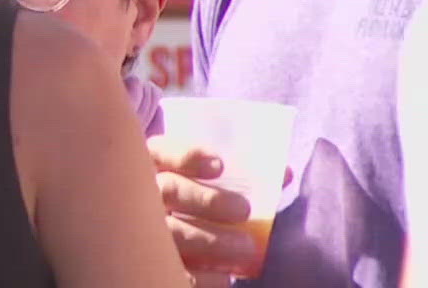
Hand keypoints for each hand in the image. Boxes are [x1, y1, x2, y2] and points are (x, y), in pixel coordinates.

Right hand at [148, 136, 259, 275]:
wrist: (168, 243)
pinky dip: (202, 274)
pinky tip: (222, 277)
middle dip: (208, 200)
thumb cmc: (193, 205)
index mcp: (153, 166)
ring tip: (245, 247)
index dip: (187, 156)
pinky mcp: (151, 259)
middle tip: (243, 210)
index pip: (162, 152)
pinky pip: (175, 267)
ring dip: (212, 240)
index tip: (219, 165)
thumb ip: (239, 178)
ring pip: (174, 232)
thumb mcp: (206, 184)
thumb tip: (285, 174)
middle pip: (169, 190)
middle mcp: (143, 194)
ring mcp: (143, 227)